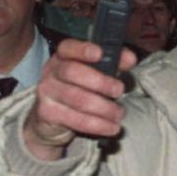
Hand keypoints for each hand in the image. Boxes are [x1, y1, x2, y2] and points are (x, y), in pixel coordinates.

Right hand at [23, 38, 137, 161]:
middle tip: (120, 91)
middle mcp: (50, 72)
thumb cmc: (81, 88)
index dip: (82, 49)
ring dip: (104, 108)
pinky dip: (98, 125)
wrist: (53, 117)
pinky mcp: (47, 113)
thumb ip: (114, 63)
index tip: (99, 53)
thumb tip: (130, 58)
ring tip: (120, 114)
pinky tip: (112, 128)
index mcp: (63, 57)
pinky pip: (75, 119)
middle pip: (72, 72)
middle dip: (101, 82)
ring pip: (77, 99)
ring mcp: (46, 92)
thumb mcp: (98, 73)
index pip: (67, 47)